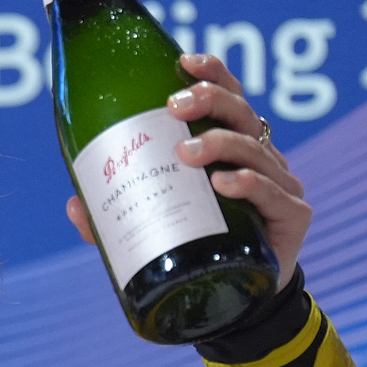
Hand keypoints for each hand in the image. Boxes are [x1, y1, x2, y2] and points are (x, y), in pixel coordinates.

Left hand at [65, 51, 310, 289]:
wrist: (234, 304)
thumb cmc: (195, 250)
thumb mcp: (152, 226)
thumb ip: (114, 216)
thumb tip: (74, 204)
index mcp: (231, 148)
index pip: (228, 97)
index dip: (212, 73)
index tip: (183, 62)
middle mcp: (260, 160)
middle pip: (242, 114)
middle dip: (210, 100)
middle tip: (173, 109)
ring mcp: (281, 186)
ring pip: (256, 151)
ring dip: (221, 144)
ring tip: (187, 153)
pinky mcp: (292, 218)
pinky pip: (275, 195)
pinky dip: (250, 185)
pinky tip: (225, 183)